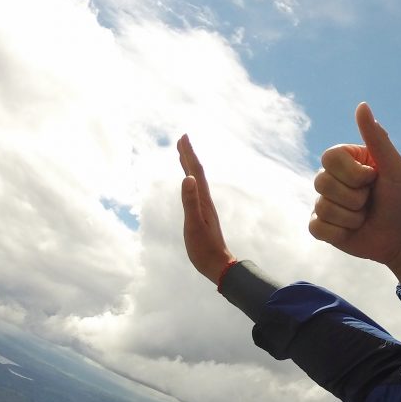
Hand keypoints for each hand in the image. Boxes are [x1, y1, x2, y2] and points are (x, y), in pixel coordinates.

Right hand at [178, 135, 235, 283]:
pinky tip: (189, 183)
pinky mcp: (202, 215)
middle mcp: (205, 201)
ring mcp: (204, 208)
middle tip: (182, 138)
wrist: (217, 264)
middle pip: (197, 173)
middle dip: (189, 155)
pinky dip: (190, 182)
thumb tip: (188, 178)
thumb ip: (190, 202)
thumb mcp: (194, 224)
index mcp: (203, 201)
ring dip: (189, 166)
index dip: (189, 154)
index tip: (183, 137)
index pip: (196, 172)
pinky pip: (195, 192)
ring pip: (196, 181)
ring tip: (183, 155)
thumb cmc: (204, 247)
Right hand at [309, 102, 400, 288]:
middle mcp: (332, 178)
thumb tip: (362, 106)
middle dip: (355, 197)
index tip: (373, 178)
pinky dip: (340, 232)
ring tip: (365, 217)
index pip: (329, 158)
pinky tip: (353, 231)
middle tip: (371, 201)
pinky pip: (317, 228)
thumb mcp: (395, 167)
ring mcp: (325, 202)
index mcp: (347, 160)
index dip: (352, 173)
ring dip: (352, 217)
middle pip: (322, 182)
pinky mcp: (322, 226)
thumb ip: (377, 138)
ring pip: (322, 207)